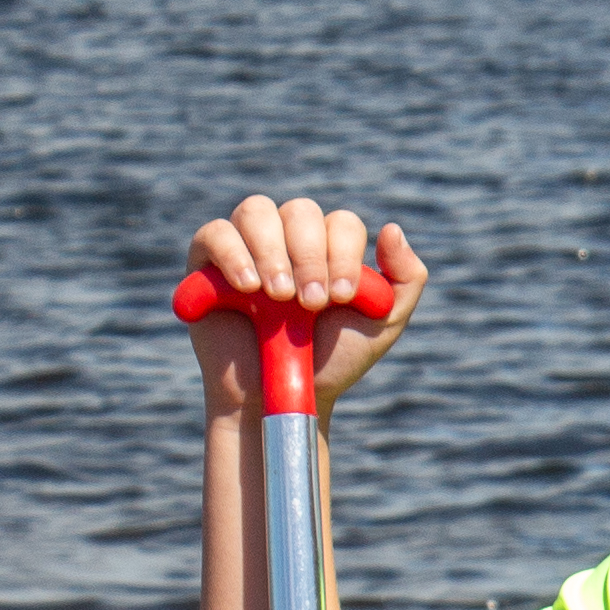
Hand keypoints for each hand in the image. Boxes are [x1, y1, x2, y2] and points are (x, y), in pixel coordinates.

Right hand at [186, 199, 427, 417]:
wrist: (278, 398)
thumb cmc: (330, 361)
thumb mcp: (382, 325)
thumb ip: (405, 279)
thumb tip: (391, 228)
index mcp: (329, 247)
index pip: (341, 222)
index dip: (343, 253)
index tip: (340, 298)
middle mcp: (287, 239)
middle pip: (301, 211)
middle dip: (311, 256)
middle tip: (309, 304)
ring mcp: (246, 247)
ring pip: (256, 211)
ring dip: (273, 251)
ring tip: (278, 297)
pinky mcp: (205, 263)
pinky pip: (214, 233)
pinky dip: (233, 253)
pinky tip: (248, 289)